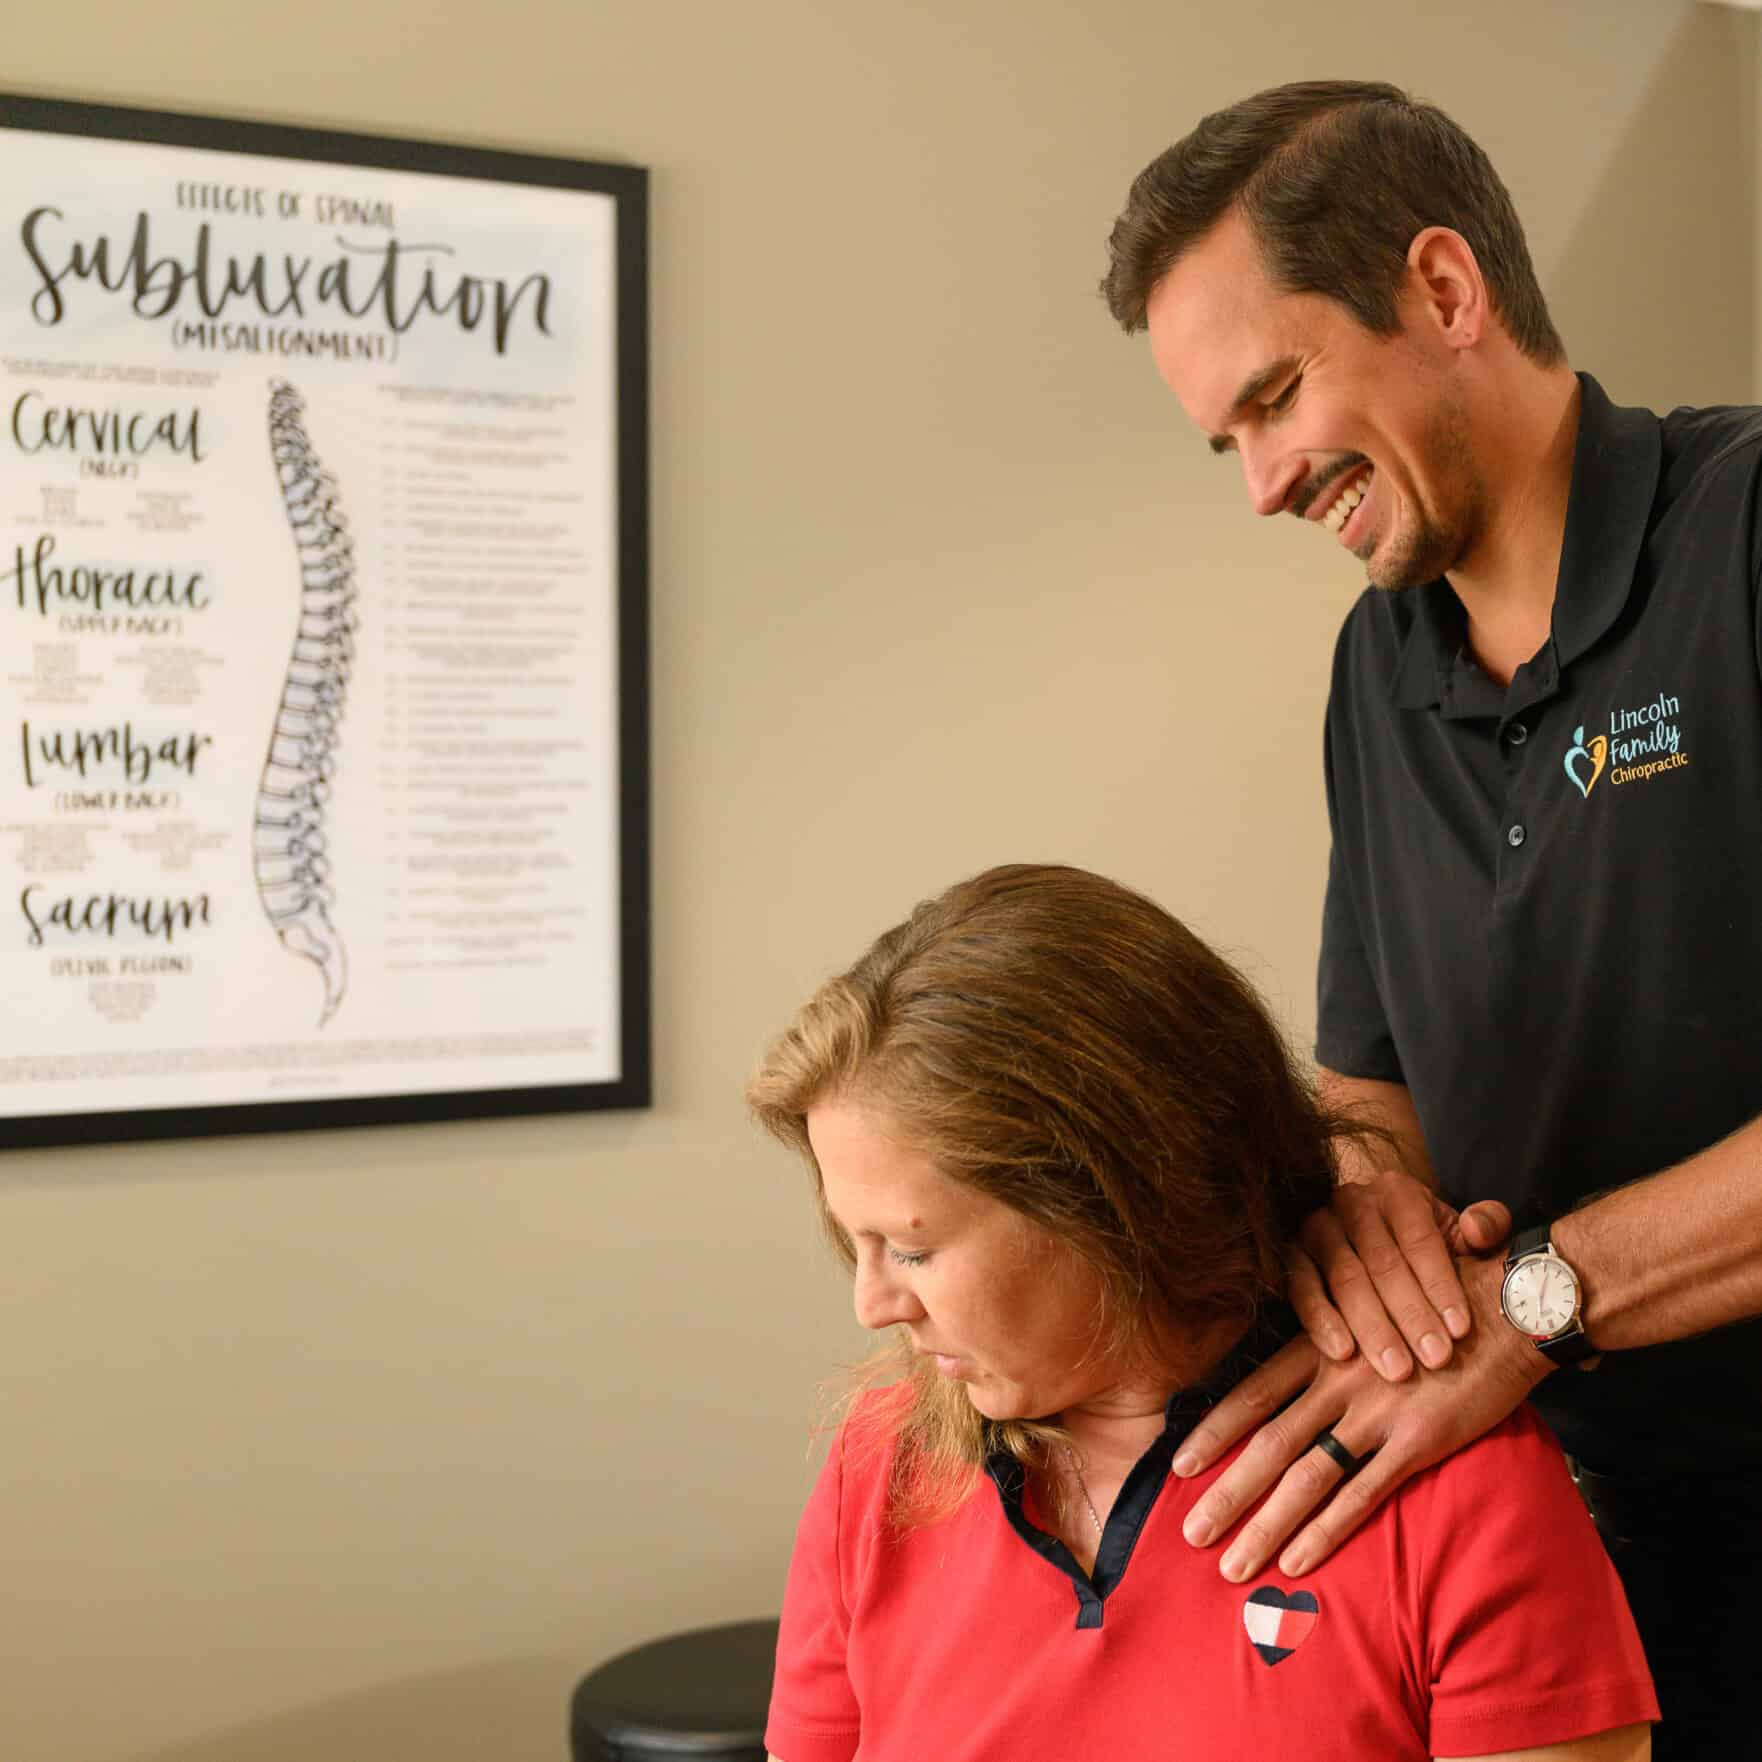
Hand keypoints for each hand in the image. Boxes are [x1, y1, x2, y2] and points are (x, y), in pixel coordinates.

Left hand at [1177, 1254, 1549, 1580]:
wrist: (1507, 1305)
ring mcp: (1377, 1412)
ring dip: (1265, 1526)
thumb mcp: (1370, 1311)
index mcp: (1323, 1346)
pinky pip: (1362, 1494)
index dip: (1214, 1431)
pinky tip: (1297, 1561)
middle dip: (1226, 1493)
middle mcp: (1339, 1379)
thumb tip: (1297, 1379)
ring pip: (1306, 1477)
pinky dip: (1325, 1531)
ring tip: (1233, 1566)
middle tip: (1189, 1534)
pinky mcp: (1419, 1440)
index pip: (1253, 1393)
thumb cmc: (1436, 1303)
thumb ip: (1332, 1342)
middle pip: (1269, 1443)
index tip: (1178, 1464)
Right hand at [1287, 1169, 1511, 1378]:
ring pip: (1344, 1277)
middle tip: (1435, 1359)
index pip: (1420, 1238)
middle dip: (1411, 1314)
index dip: (1441, 1285)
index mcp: (1398, 1191)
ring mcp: (1316, 1225)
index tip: (1460, 1330)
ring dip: (1372, 1326)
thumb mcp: (1462, 1236)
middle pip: (1382, 1261)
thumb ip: (1487, 1225)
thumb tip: (1476, 1229)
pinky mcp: (1290, 1254)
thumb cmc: (1429, 1251)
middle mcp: (1351, 1200)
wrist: (1384, 1251)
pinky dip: (1320, 1319)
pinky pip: (1301, 1287)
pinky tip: (1343, 1353)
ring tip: (1398, 1369)